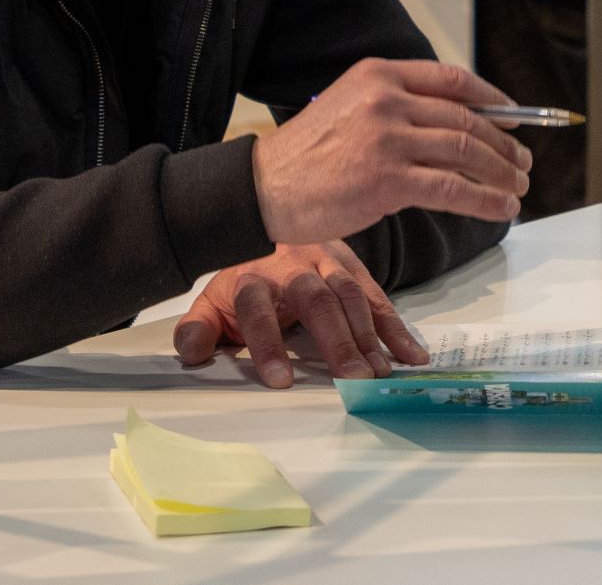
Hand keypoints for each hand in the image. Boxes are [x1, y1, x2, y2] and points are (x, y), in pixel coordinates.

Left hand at [173, 240, 429, 389]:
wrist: (269, 218)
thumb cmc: (243, 281)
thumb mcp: (213, 301)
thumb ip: (199, 328)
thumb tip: (191, 354)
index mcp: (251, 276)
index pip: (256, 307)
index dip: (267, 343)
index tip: (280, 381)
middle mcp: (291, 265)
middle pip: (315, 298)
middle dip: (336, 340)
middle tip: (352, 380)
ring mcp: (327, 262)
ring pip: (350, 293)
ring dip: (368, 335)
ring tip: (380, 373)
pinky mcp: (353, 266)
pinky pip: (377, 294)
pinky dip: (396, 325)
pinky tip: (410, 355)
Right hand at [252, 58, 531, 245]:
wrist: (263, 186)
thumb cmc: (306, 155)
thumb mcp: (349, 107)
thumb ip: (395, 107)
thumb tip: (453, 126)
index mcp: (378, 74)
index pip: (451, 78)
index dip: (490, 99)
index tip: (511, 116)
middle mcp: (386, 98)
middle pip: (465, 118)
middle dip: (502, 142)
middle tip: (522, 161)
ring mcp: (388, 138)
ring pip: (464, 150)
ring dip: (501, 170)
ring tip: (518, 185)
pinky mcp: (387, 179)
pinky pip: (451, 187)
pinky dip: (484, 198)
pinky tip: (501, 207)